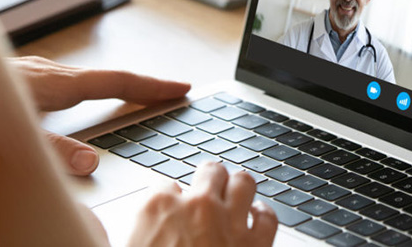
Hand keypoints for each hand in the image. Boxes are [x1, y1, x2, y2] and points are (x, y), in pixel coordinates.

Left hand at [9, 56, 190, 175]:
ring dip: (119, 87)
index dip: (152, 87)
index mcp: (59, 83)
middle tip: (173, 94)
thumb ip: (55, 150)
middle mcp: (54, 74)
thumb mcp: (15, 132)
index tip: (181, 88)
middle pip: (111, 78)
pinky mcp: (28, 79)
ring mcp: (41, 74)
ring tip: (142, 97)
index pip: (118, 81)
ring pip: (91, 79)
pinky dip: (95, 90)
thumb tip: (93, 162)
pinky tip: (88, 102)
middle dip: (144, 86)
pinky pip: (75, 83)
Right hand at [128, 162, 277, 246]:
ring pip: (243, 181)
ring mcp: (229, 222)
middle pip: (211, 171)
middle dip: (210, 180)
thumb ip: (144, 235)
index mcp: (157, 208)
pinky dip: (263, 216)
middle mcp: (196, 206)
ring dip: (240, 188)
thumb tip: (149, 234)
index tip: (172, 209)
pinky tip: (257, 219)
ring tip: (236, 195)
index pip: (165, 185)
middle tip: (209, 190)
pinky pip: (267, 217)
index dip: (171, 199)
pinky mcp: (256, 244)